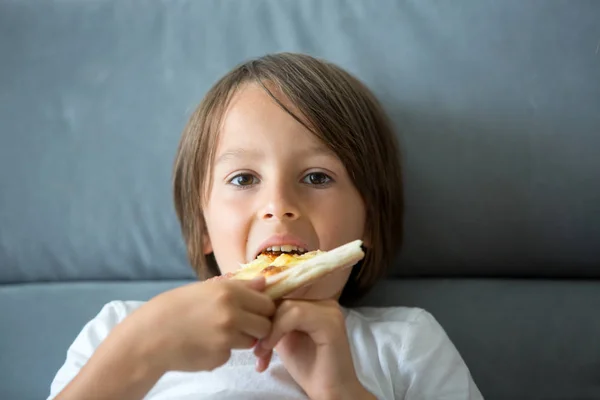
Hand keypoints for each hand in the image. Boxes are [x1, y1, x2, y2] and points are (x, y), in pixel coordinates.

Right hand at [127, 277, 275, 372]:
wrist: (150, 336)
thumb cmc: (176, 307)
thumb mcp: (205, 288)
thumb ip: (238, 286)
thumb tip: (263, 282)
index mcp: (229, 292)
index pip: (267, 303)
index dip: (263, 308)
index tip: (255, 310)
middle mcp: (232, 314)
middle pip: (265, 324)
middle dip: (257, 326)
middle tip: (242, 325)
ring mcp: (227, 338)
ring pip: (251, 341)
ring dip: (242, 339)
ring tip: (218, 332)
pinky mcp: (220, 357)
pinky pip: (232, 354)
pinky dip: (223, 350)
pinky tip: (205, 344)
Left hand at [253, 300, 372, 399]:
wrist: (329, 392)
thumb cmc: (308, 369)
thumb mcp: (285, 338)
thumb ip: (275, 321)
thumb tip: (252, 308)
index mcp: (317, 304)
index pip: (284, 295)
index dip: (264, 313)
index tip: (254, 337)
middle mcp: (326, 303)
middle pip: (284, 299)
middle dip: (265, 324)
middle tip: (257, 349)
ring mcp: (330, 311)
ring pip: (288, 306)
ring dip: (269, 329)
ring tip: (262, 352)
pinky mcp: (330, 323)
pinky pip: (296, 315)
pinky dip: (277, 330)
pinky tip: (270, 348)